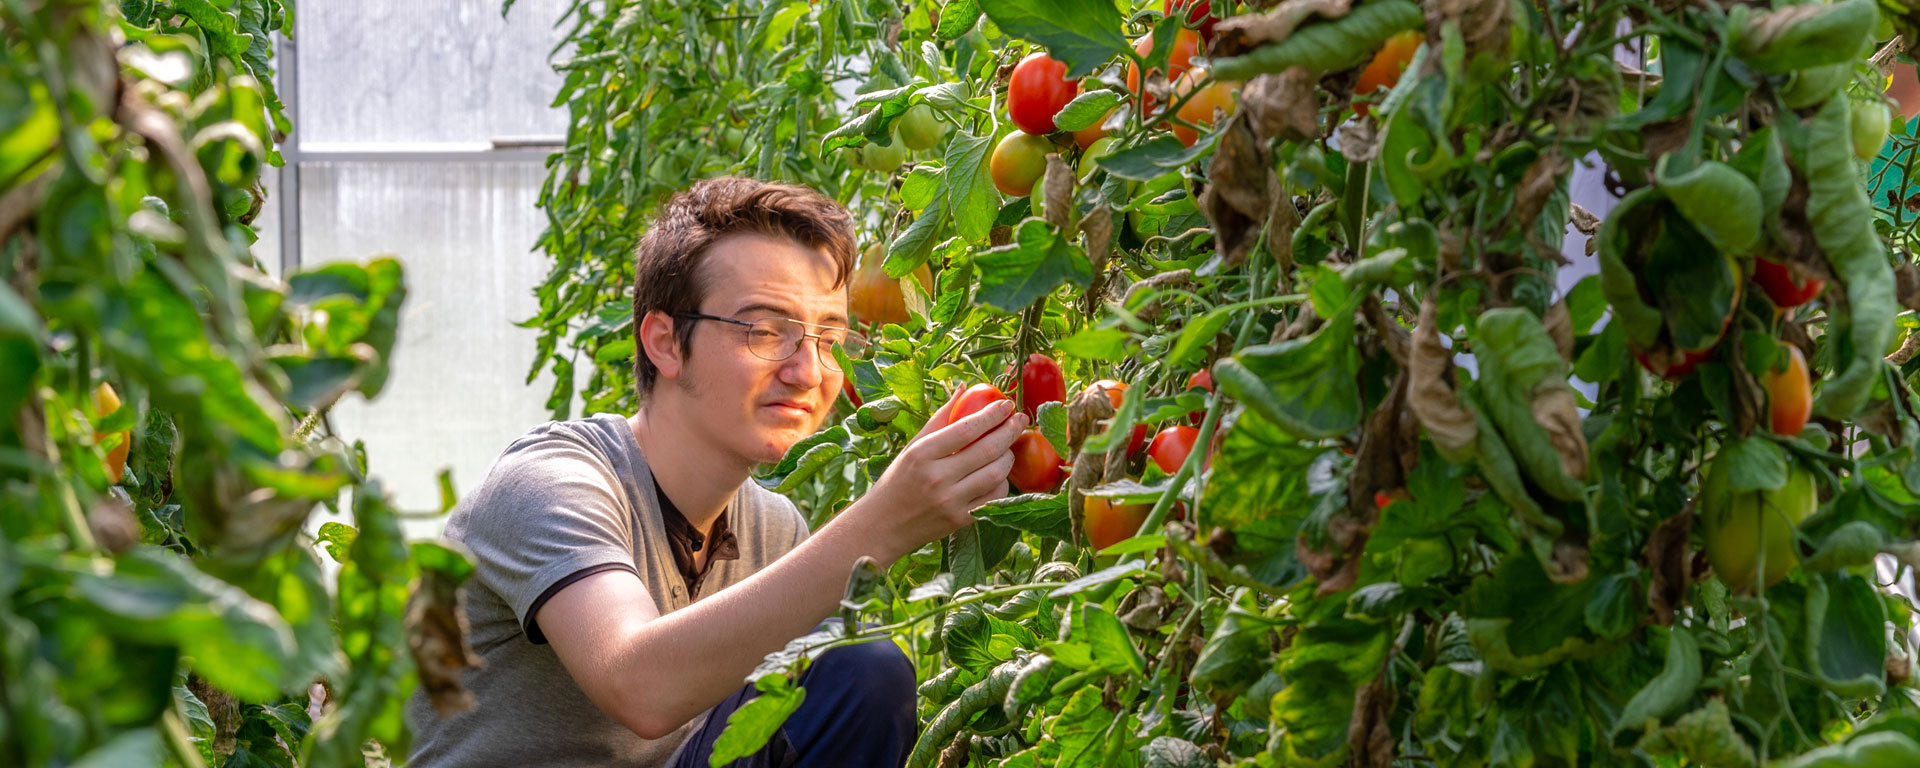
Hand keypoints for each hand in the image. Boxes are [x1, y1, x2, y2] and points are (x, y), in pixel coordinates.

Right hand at [843, 388, 1026, 559]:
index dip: (991, 415)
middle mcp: (937, 478)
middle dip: (1010, 431)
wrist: (884, 526)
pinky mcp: (961, 520)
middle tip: (1021, 419)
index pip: (965, 429)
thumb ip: (939, 418)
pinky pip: (994, 497)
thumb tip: (963, 388)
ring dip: (1009, 456)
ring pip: (995, 474)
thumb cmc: (898, 480)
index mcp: (922, 454)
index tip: (1007, 404)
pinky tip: (1000, 473)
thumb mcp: (912, 447)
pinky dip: (1002, 482)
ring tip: (1009, 446)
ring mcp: (951, 501)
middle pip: (987, 449)